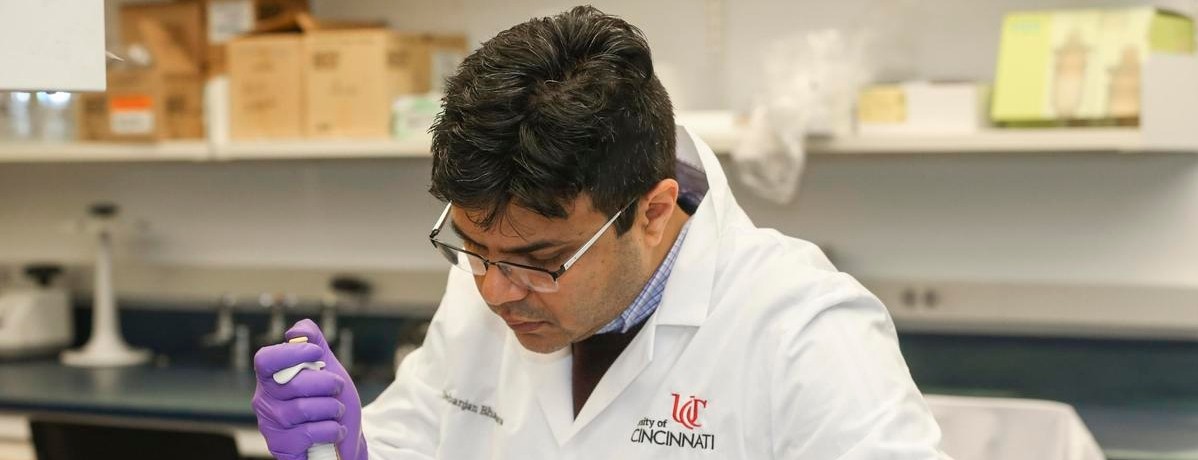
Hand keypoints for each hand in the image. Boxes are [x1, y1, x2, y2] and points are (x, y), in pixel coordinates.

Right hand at [252, 319, 367, 459]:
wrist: (346, 440)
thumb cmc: (332, 402)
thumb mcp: (329, 368)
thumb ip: (315, 342)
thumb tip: (295, 331)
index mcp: (272, 378)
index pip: (265, 360)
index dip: (291, 353)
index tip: (316, 353)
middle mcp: (264, 401)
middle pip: (291, 384)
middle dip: (325, 383)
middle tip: (337, 388)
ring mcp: (270, 426)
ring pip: (301, 409)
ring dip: (331, 408)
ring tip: (337, 411)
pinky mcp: (280, 447)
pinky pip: (307, 434)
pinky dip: (330, 430)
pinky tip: (335, 431)